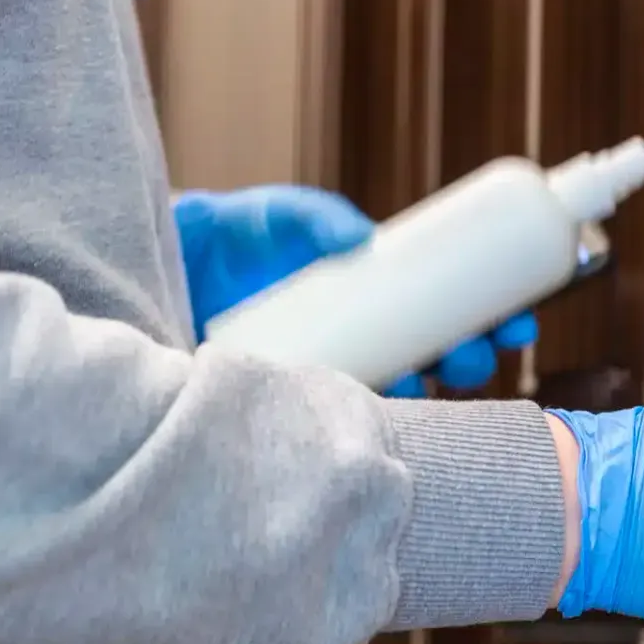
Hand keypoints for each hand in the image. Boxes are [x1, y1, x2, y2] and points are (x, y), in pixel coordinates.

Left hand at [175, 186, 533, 394]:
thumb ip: (303, 218)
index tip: (521, 319)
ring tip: (456, 369)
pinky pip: (350, 424)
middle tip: (494, 346)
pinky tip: (397, 414)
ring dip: (439, 381)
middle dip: (474, 350)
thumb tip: (361, 238)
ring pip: (401, 389)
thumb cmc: (195, 249)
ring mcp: (323, 377)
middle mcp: (350, 338)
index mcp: (353, 292)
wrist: (122, 293)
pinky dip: (382, 423)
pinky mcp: (292, 412)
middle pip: (430, 351)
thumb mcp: (253, 221)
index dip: (484, 313)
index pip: (435, 305)